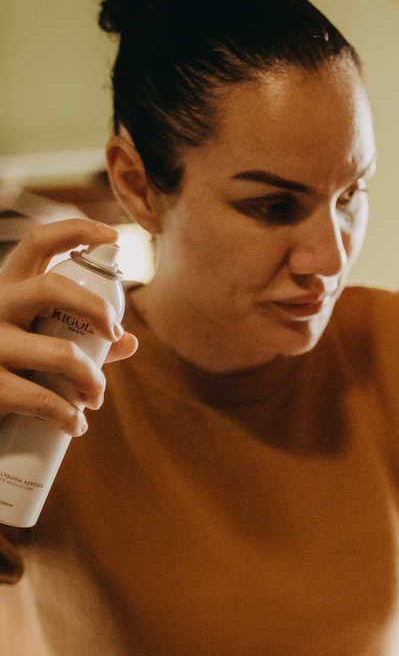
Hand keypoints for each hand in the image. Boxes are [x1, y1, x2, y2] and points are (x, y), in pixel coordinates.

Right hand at [0, 217, 137, 437]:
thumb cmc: (8, 372)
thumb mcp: (38, 347)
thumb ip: (80, 342)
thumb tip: (130, 342)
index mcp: (7, 291)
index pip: (36, 243)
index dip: (76, 230)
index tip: (114, 235)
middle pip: (52, 287)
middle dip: (95, 308)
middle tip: (115, 333)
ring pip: (62, 353)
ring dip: (93, 380)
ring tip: (95, 399)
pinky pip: (44, 400)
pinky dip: (69, 416)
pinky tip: (75, 425)